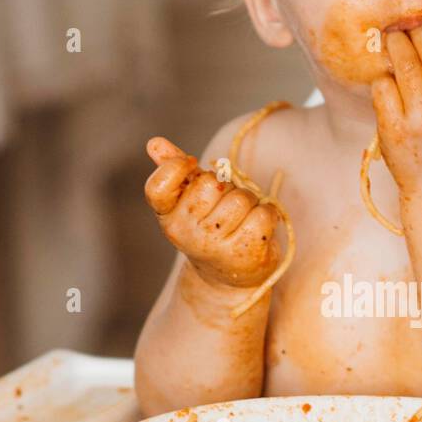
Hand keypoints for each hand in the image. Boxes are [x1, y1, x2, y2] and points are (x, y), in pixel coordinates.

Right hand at [144, 136, 281, 290]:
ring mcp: (213, 245)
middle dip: (226, 186)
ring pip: (241, 198)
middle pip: (211, 183)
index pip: (158, 186)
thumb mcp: (189, 202)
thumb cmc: (211, 229)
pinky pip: (263, 214)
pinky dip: (267, 215)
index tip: (192, 166)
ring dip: (250, 202)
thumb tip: (154, 143)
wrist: (228, 278)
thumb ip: (175, 172)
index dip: (176, 167)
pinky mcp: (242, 253)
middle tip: (225, 204)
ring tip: (242, 218)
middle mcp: (184, 233)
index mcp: (167, 216)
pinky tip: (257, 228)